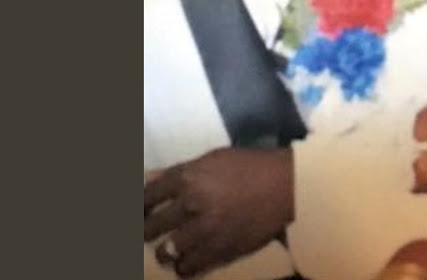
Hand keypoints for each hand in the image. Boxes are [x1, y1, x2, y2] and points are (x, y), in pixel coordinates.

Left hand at [143, 147, 293, 277]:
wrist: (289, 186)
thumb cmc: (252, 166)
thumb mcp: (214, 159)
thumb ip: (180, 171)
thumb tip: (148, 178)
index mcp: (188, 178)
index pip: (146, 196)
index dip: (137, 206)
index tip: (138, 212)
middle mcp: (191, 205)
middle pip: (150, 226)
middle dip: (146, 230)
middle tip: (149, 232)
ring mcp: (206, 231)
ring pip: (167, 251)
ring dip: (165, 252)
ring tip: (168, 251)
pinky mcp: (222, 250)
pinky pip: (190, 267)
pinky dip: (184, 267)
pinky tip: (186, 263)